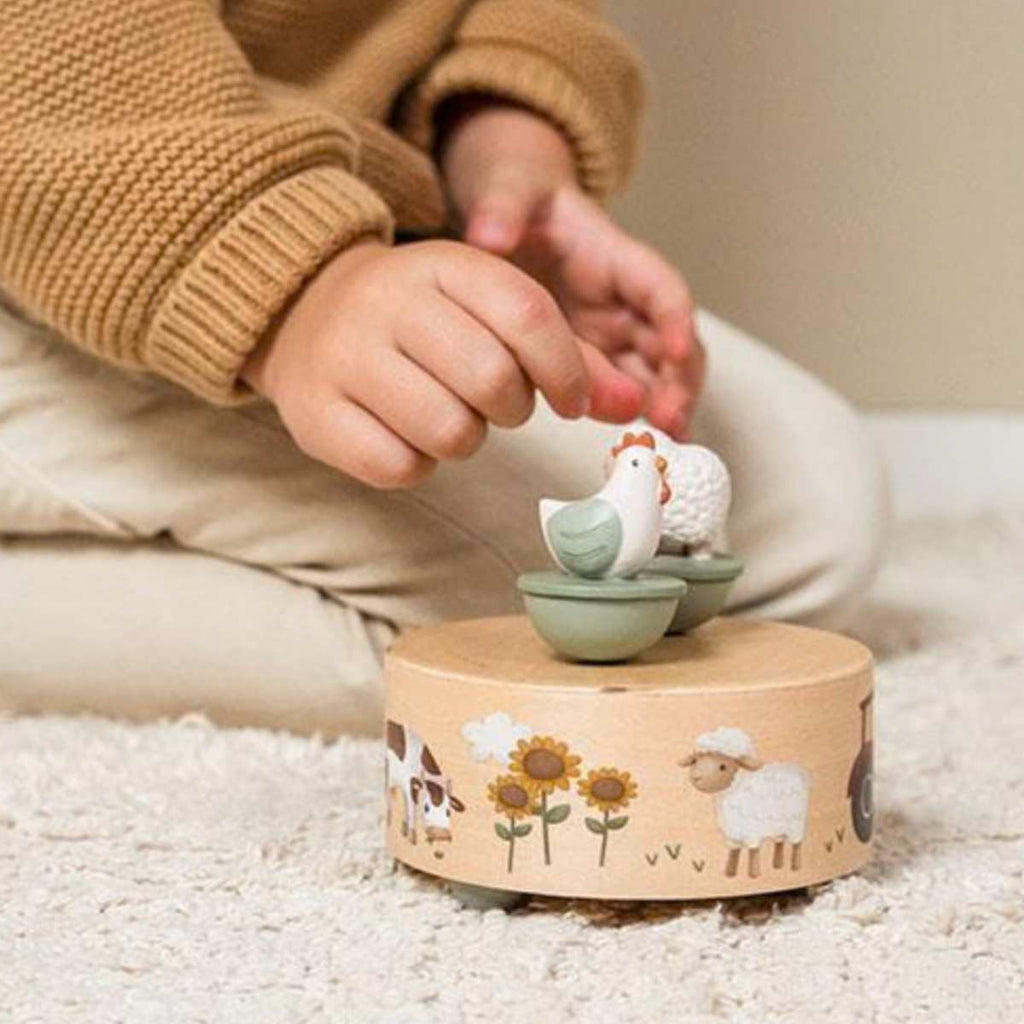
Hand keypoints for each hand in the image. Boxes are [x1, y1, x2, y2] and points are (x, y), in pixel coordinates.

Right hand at [242, 239, 644, 487]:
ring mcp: (343, 358)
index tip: (572, 400)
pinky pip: (400, 467)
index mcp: (441, 265)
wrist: (304, 310)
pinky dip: (418, 463)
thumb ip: (565, 353)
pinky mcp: (315, 415)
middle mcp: (387, 303)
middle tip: (498, 403)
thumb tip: (631, 403)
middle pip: (492, 381)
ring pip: (449, 432)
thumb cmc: (422, 319)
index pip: (528, 315)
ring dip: (467, 438)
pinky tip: (404, 433)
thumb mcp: (486, 308)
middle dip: (513, 408)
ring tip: (447, 413)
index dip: (566, 370)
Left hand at [441, 100, 703, 439]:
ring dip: (663, 404)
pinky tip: (638, 446)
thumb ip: (503, 208)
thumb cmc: (520, 198)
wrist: (507, 212)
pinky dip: (631, 414)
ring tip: (661, 441)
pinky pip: (620, 388)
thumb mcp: (510, 190)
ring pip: (652, 372)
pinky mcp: (591, 355)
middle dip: (678, 379)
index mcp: (613, 257)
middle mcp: (622, 300)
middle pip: (670, 340)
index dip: (673, 318)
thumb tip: (490, 233)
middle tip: (669, 417)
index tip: (676, 348)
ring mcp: (610, 332)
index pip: (659, 287)